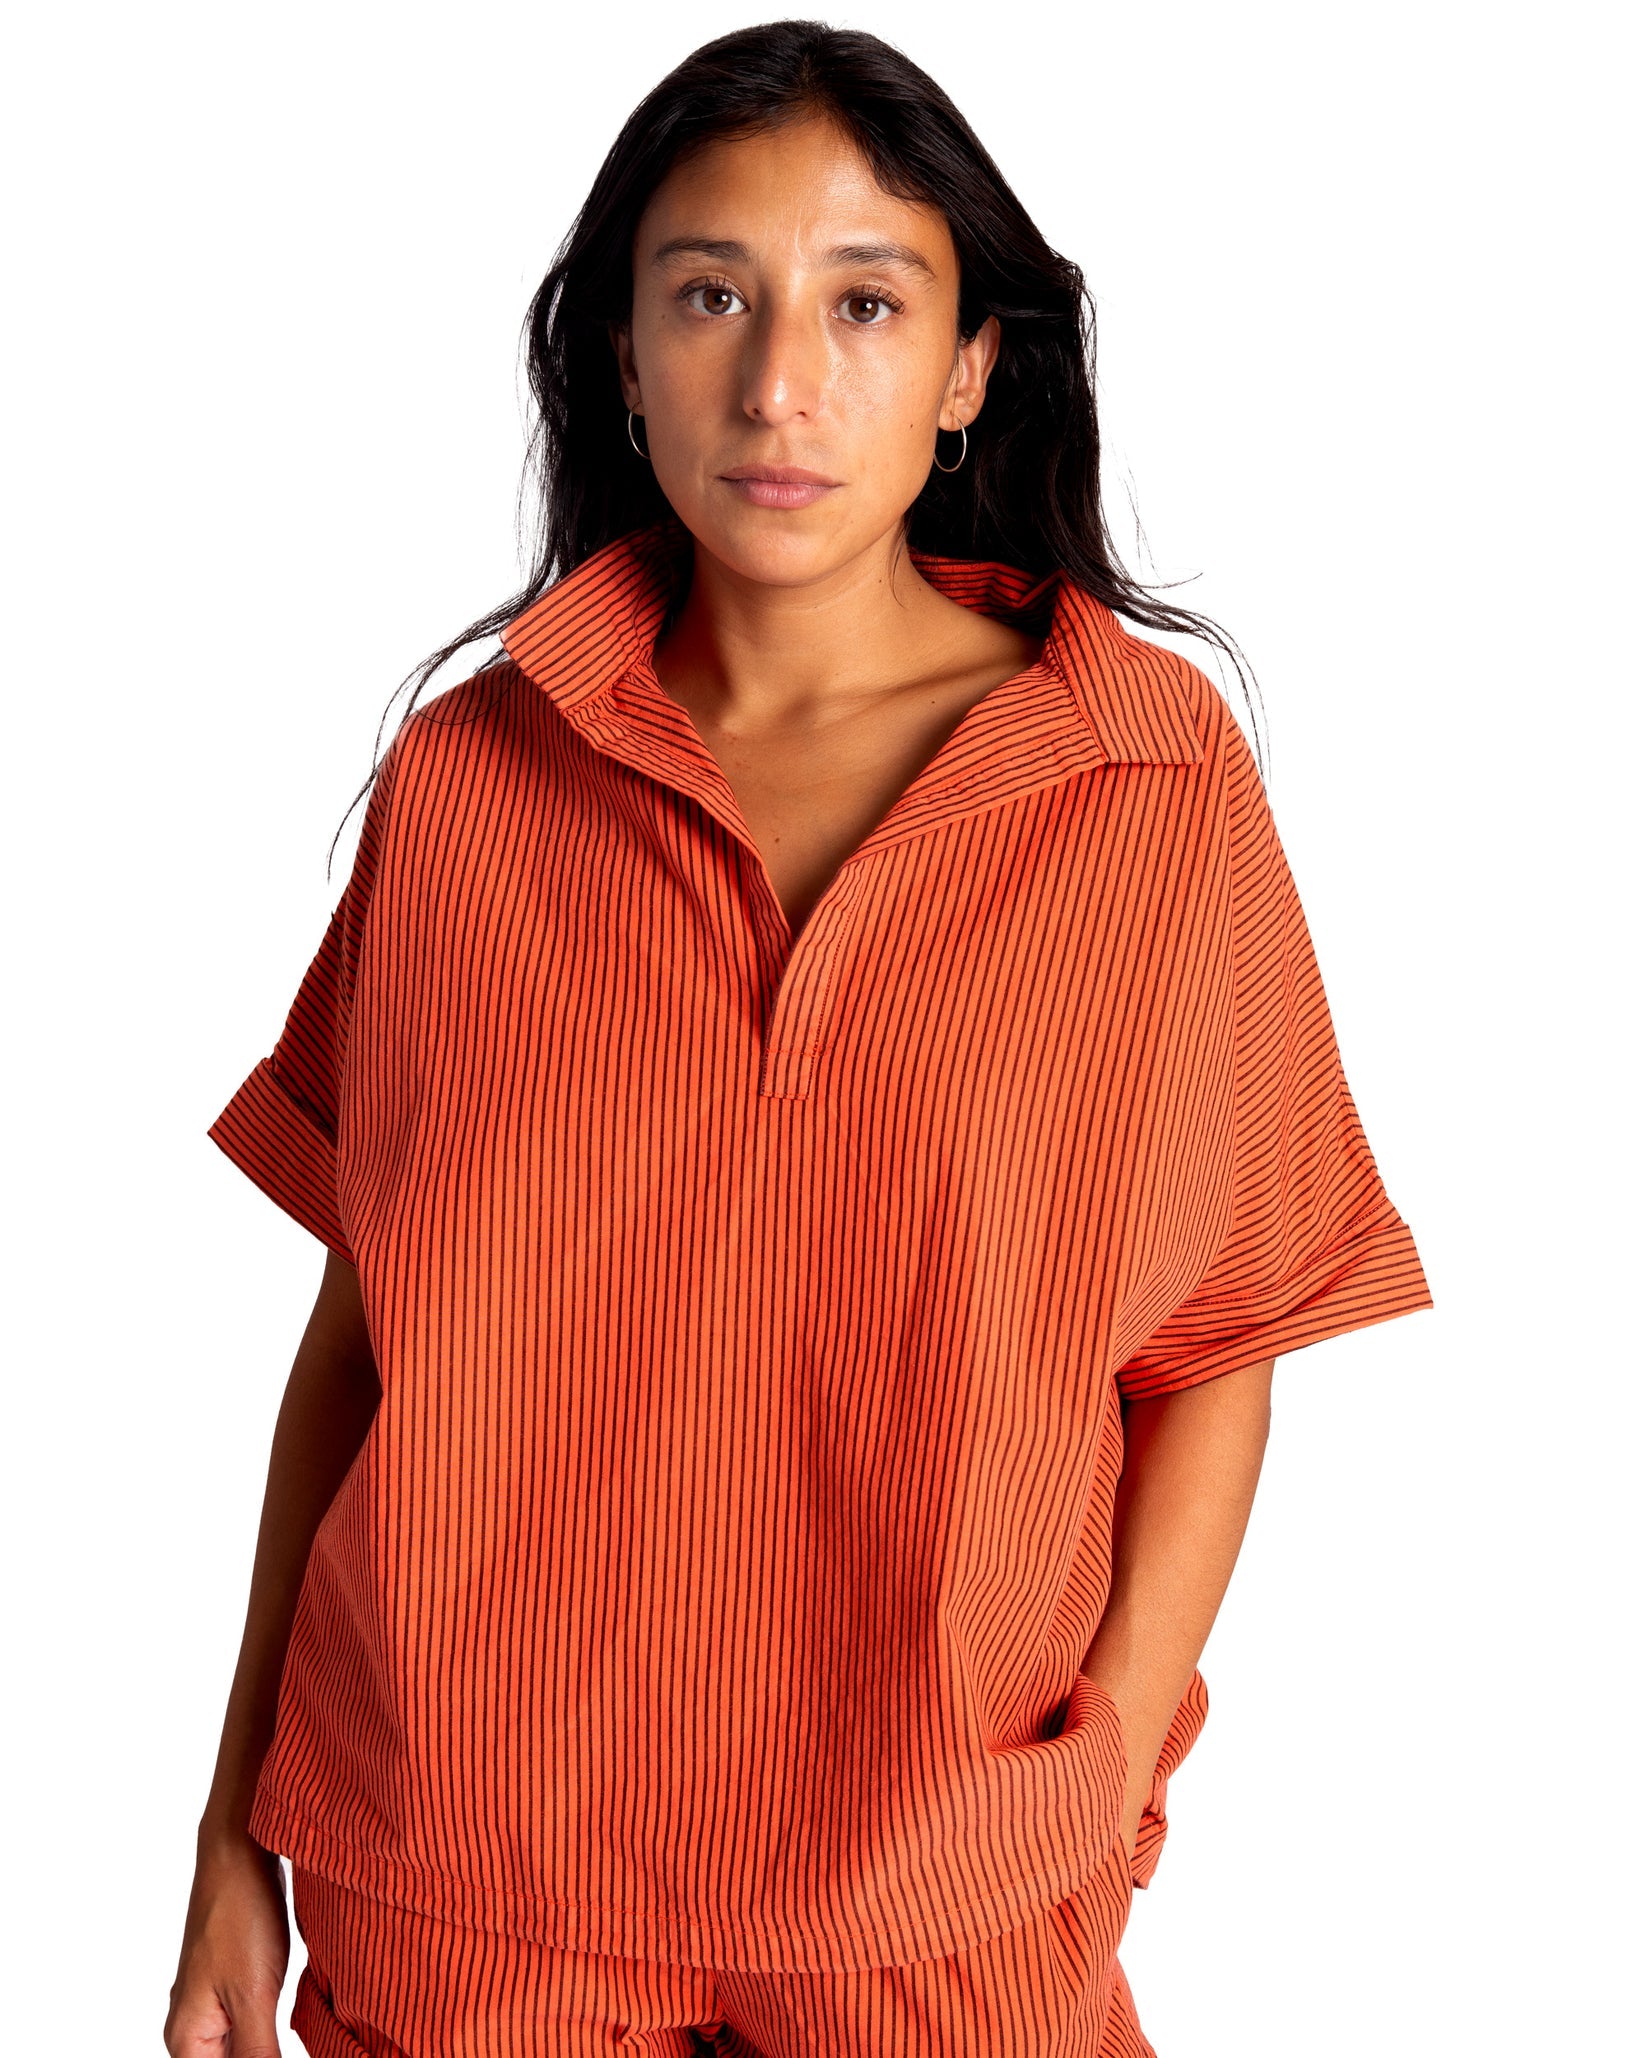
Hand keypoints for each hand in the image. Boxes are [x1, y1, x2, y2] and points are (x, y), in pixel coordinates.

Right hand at [164, 1828, 290, 2055]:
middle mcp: (194, 2028)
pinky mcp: (236, 1981)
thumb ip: (257, 2055)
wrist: (241, 1849)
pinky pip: (251, 2025)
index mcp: (187, 2041)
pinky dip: (272, 2033)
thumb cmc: (240, 1915)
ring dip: (267, 2051)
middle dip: (262, 2057)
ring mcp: (214, 2003)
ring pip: (242, 2051)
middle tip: (280, 2034)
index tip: (274, 2050)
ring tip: (285, 2022)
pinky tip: (297, 2023)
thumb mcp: (254, 1996)